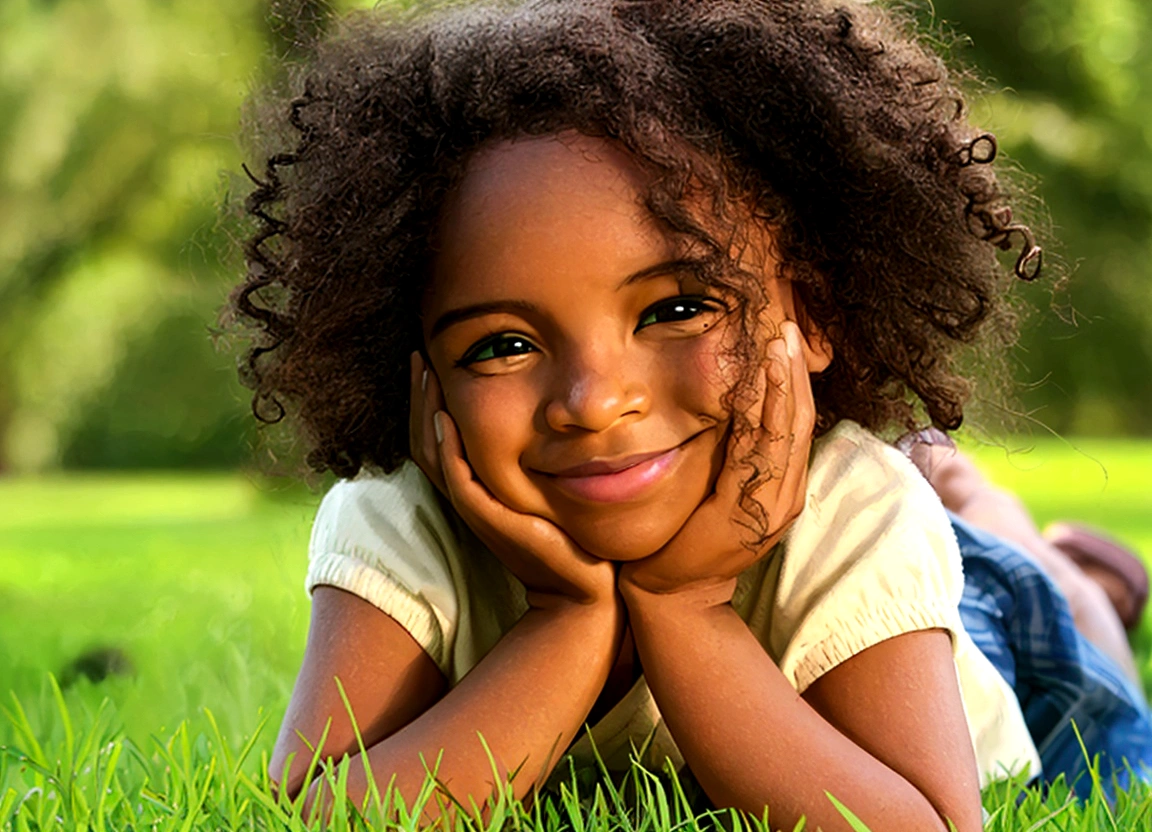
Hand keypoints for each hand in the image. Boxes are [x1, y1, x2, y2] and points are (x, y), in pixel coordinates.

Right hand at [409, 353, 616, 607]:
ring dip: (427, 414)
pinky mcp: (493, 522)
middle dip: (421, 398)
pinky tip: (446, 420)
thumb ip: (534, 458)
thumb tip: (549, 413)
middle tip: (419, 357)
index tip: (429, 362)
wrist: (583, 588)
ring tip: (427, 376)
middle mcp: (470, 499)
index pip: (436, 440)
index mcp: (476, 490)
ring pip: (436, 456)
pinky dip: (449, 451)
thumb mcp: (544, 488)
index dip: (426, 403)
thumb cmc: (569, 538)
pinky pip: (460, 482)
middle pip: (426, 442)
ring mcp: (478, 512)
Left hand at [619, 322, 814, 600]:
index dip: (795, 381)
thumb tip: (732, 404)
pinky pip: (757, 457)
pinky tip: (757, 388)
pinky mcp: (743, 516)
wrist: (671, 590)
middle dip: (794, 373)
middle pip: (799, 422)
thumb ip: (734, 454)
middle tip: (787, 329)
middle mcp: (786, 495)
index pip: (797, 423)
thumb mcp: (718, 486)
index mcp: (782, 486)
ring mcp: (769, 507)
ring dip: (783, 387)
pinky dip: (762, 419)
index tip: (788, 338)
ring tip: (778, 346)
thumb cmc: (688, 534)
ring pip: (786, 435)